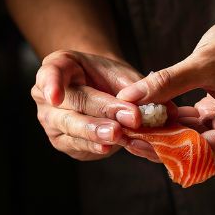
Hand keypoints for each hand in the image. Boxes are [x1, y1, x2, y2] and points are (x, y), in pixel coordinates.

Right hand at [32, 50, 160, 161]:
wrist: (103, 90)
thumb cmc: (110, 77)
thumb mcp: (122, 74)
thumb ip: (139, 89)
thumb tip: (167, 110)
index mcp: (58, 67)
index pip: (50, 73)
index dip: (51, 84)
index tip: (56, 97)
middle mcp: (47, 96)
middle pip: (70, 106)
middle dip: (96, 114)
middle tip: (118, 124)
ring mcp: (52, 121)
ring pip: (72, 129)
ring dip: (96, 133)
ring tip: (116, 136)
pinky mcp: (63, 141)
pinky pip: (78, 145)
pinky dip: (95, 146)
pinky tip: (109, 146)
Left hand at [116, 10, 214, 157]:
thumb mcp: (203, 62)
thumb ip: (166, 83)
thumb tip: (128, 98)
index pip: (198, 150)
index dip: (163, 147)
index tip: (133, 140)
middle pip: (193, 148)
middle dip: (159, 141)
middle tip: (123, 134)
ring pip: (191, 137)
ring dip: (163, 131)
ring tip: (129, 125)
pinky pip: (195, 124)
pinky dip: (174, 120)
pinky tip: (147, 114)